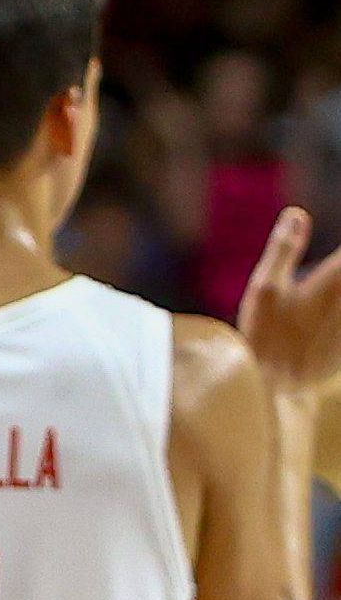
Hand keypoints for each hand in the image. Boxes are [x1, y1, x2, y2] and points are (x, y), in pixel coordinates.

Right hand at [237, 207, 340, 389]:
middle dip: (336, 272)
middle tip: (324, 276)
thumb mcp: (265, 286)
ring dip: (335, 288)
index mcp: (337, 279)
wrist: (275, 386)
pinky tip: (324, 312)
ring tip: (322, 293)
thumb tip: (297, 214)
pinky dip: (335, 311)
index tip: (329, 262)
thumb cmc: (265, 333)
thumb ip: (284, 248)